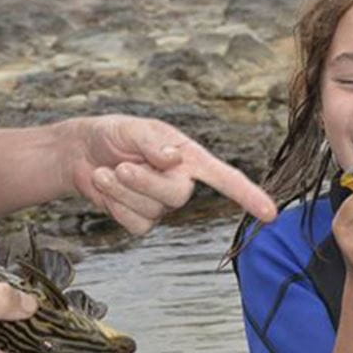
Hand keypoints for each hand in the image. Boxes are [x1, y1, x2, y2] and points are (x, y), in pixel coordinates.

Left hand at [70, 115, 277, 235]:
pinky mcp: (141, 220)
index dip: (248, 195)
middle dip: (144, 182)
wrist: (82, 153)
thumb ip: (154, 143)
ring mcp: (161, 205)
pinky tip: (107, 187)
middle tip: (120, 165)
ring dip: (123, 191)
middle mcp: (181, 182)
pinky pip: (136, 224)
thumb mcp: (133, 128)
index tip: (270, 213)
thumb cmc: (113, 134)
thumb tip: (174, 161)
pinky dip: (115, 205)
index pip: (225, 178)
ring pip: (152, 211)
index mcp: (189, 157)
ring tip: (108, 171)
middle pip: (177, 196)